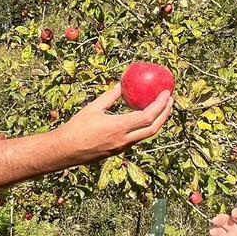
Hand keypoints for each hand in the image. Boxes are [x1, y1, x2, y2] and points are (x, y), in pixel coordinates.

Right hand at [57, 84, 172, 164]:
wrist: (66, 151)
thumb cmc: (77, 128)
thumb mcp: (93, 108)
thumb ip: (110, 96)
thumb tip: (121, 84)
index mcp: (119, 127)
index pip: (148, 116)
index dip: (160, 105)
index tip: (166, 94)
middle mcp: (124, 139)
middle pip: (153, 128)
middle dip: (165, 114)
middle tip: (170, 101)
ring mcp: (122, 147)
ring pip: (147, 135)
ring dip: (158, 121)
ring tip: (162, 108)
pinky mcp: (118, 151)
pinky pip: (137, 138)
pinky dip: (145, 127)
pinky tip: (144, 118)